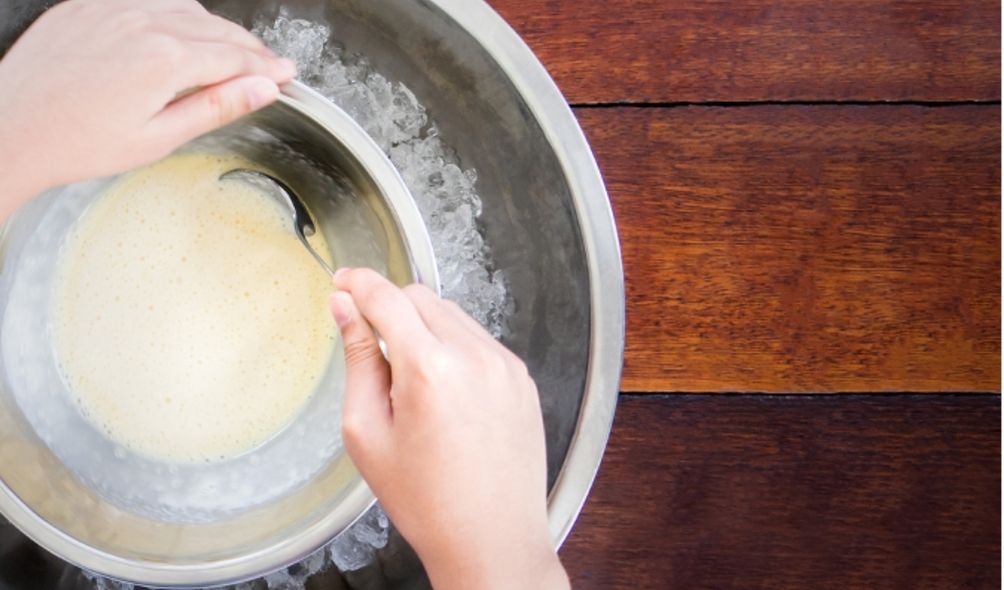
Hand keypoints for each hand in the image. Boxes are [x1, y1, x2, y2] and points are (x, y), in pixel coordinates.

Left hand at [0, 0, 294, 215]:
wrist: (10, 130)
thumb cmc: (76, 143)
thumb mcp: (158, 138)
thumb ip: (215, 106)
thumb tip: (263, 88)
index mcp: (164, 60)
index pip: (235, 57)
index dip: (266, 67)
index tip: (286, 73)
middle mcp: (142, 22)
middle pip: (216, 29)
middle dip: (248, 48)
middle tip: (268, 66)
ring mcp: (112, 8)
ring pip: (185, 9)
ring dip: (215, 29)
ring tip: (229, 53)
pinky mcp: (87, 5)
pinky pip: (146, 0)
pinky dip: (174, 14)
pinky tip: (179, 33)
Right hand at [330, 268, 569, 589]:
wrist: (491, 539)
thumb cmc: (428, 501)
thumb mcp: (368, 433)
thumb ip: (358, 361)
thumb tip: (346, 311)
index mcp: (430, 369)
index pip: (386, 298)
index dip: (358, 283)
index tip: (343, 281)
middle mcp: (475, 358)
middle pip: (421, 297)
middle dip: (391, 307)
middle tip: (371, 340)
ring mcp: (505, 366)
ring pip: (453, 316)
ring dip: (425, 328)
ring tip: (412, 383)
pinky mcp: (522, 379)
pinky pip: (480, 342)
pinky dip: (455, 349)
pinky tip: (444, 393)